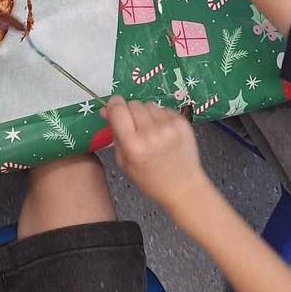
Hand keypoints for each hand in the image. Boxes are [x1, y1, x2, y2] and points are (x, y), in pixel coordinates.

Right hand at [101, 96, 206, 217]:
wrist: (184, 187)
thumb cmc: (150, 179)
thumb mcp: (124, 162)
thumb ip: (114, 133)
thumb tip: (106, 109)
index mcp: (133, 145)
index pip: (117, 108)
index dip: (114, 105)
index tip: (114, 109)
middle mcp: (151, 133)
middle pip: (133, 104)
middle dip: (130, 112)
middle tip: (135, 128)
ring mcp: (169, 127)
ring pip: (148, 104)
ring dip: (146, 114)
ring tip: (152, 132)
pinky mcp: (182, 122)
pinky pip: (163, 109)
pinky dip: (160, 117)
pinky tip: (164, 133)